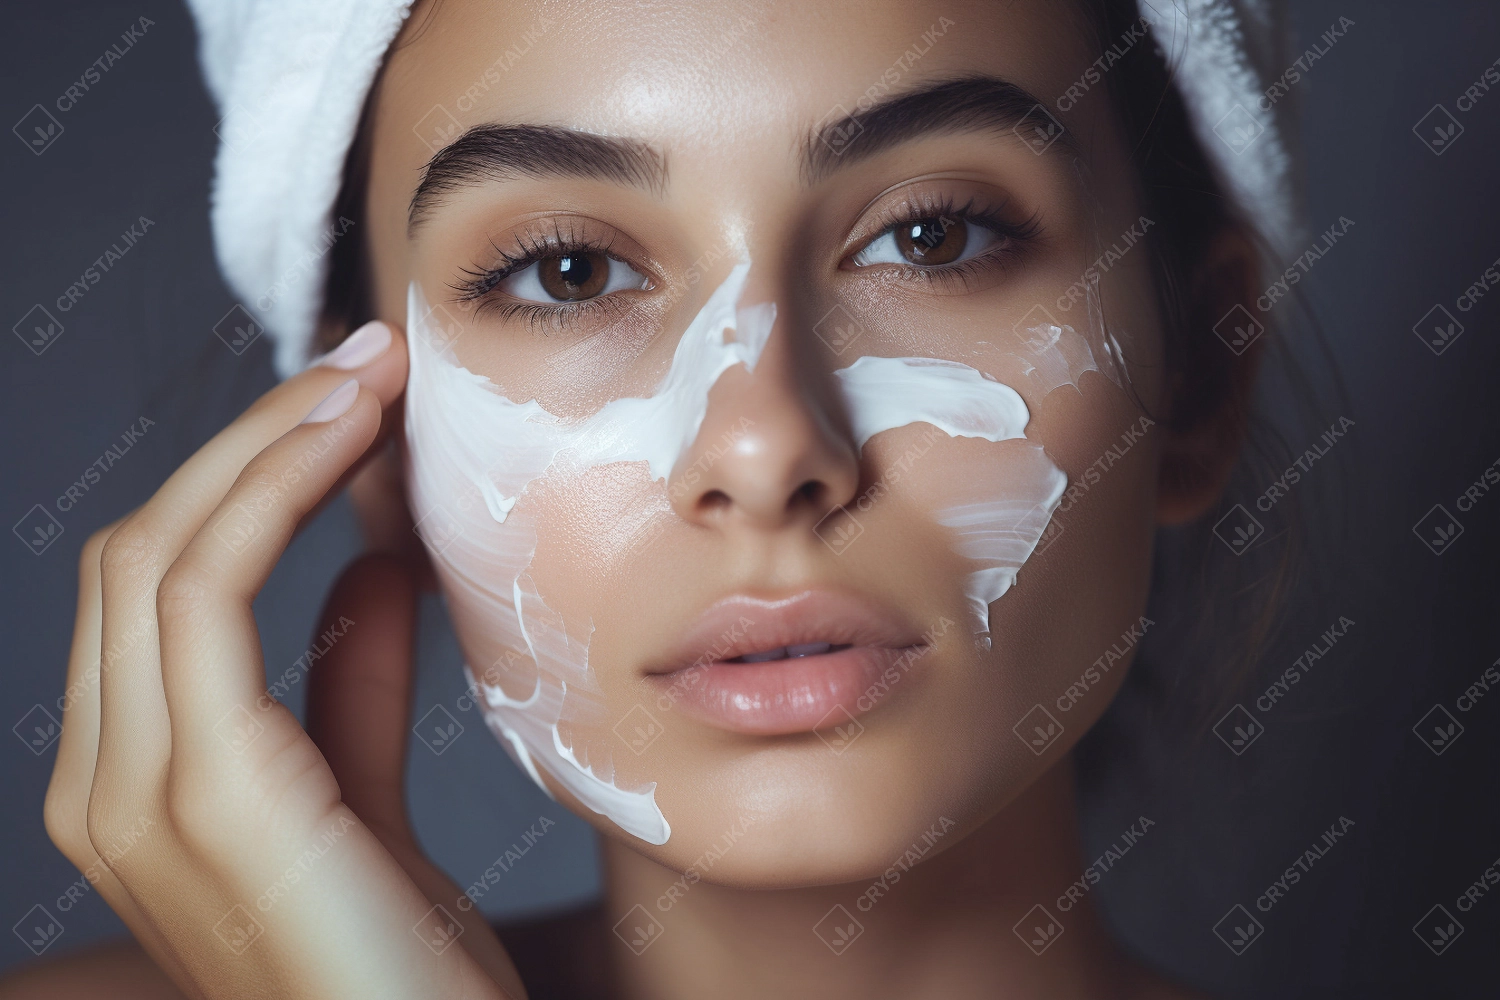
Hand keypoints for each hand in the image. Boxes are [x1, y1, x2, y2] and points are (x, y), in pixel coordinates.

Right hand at [40, 323, 524, 999]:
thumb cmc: (405, 961)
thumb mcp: (365, 798)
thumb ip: (343, 689)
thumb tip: (361, 568)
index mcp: (136, 781)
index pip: (158, 581)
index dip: (245, 474)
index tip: (350, 403)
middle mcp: (108, 786)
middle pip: (143, 547)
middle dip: (256, 435)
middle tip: (369, 361)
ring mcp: (139, 797)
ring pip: (161, 552)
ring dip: (267, 441)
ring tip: (370, 376)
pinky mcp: (207, 798)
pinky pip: (206, 596)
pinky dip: (272, 493)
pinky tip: (352, 443)